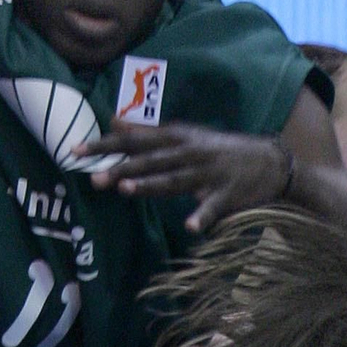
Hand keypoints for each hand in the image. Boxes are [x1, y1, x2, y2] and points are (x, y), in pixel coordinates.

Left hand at [77, 121, 290, 232]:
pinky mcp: (227, 194)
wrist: (270, 162)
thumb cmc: (219, 151)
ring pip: (174, 180)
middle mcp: (189, 153)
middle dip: (121, 168)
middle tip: (93, 176)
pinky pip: (212, 208)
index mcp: (177, 138)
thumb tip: (113, 122)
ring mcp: (208, 174)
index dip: (106, 145)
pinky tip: (189, 225)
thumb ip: (148, 134)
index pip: (135, 141)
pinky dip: (202, 216)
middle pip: (150, 161)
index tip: (76, 150)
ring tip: (126, 190)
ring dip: (151, 185)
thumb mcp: (184, 136)